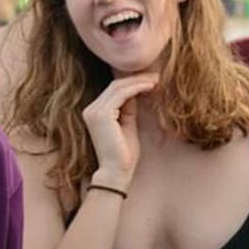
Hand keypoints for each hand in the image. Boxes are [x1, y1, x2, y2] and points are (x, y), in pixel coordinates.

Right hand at [81, 74, 158, 188]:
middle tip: (156, 76)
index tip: (151, 80)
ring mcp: (94, 111)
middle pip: (115, 85)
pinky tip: (150, 87)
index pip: (113, 90)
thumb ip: (128, 109)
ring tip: (156, 80)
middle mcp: (91, 109)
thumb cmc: (124, 154)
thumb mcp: (127, 126)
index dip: (132, 82)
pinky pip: (122, 94)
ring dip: (139, 81)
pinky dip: (137, 88)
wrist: (116, 172)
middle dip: (137, 78)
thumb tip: (136, 92)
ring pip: (118, 87)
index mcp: (94, 112)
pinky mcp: (102, 114)